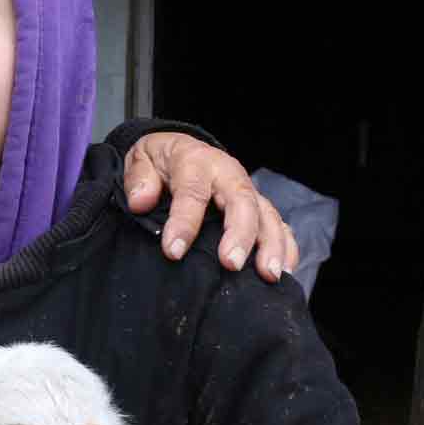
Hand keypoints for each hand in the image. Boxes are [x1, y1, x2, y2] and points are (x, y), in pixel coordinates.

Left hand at [123, 132, 299, 282]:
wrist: (178, 149)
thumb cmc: (159, 161)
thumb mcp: (139, 159)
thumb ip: (138, 179)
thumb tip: (140, 201)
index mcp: (196, 162)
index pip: (192, 192)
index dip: (184, 222)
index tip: (173, 251)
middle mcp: (228, 175)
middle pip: (242, 202)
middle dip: (239, 234)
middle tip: (231, 264)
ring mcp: (247, 191)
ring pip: (267, 215)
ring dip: (271, 245)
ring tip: (269, 275)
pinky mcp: (259, 206)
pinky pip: (279, 224)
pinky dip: (285, 247)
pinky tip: (284, 271)